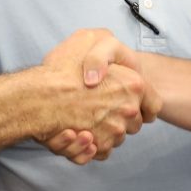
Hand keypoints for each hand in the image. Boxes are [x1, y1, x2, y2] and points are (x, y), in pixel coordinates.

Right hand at [35, 29, 152, 161]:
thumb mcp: (90, 38)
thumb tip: (117, 62)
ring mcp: (114, 132)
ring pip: (117, 137)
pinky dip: (92, 147)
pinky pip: (103, 151)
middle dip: (121, 117)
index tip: (128, 102)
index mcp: (134, 85)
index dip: (143, 104)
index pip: (154, 104)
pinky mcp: (99, 148)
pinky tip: (78, 134)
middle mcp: (129, 111)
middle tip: (99, 108)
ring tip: (83, 120)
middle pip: (134, 123)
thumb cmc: (61, 69)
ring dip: (104, 131)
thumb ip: (110, 50)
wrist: (36, 97)